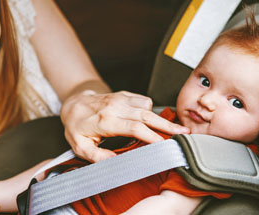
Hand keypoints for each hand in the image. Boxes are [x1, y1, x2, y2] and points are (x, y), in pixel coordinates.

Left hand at [60, 90, 189, 162]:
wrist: (74, 103)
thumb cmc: (77, 127)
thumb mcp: (80, 146)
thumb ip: (97, 156)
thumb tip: (115, 162)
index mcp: (105, 121)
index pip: (134, 128)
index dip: (152, 136)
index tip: (165, 145)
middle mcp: (115, 107)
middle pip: (147, 115)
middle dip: (167, 125)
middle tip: (184, 133)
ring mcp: (121, 99)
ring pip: (148, 106)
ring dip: (162, 118)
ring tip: (175, 130)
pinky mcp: (125, 95)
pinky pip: (144, 101)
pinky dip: (152, 111)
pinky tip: (154, 121)